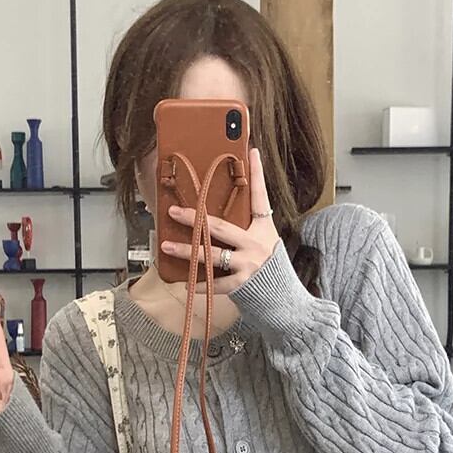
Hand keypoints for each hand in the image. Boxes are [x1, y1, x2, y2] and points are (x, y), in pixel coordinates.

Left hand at [160, 148, 280, 293]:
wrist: (285, 300)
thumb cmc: (270, 269)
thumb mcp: (265, 243)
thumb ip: (246, 230)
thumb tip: (217, 219)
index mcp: (264, 230)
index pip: (261, 198)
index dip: (257, 175)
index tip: (253, 152)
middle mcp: (256, 244)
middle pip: (221, 227)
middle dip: (195, 219)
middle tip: (174, 211)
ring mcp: (249, 265)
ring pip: (211, 255)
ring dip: (187, 251)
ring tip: (167, 246)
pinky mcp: (242, 285)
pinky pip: (216, 283)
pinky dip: (201, 284)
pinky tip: (186, 282)